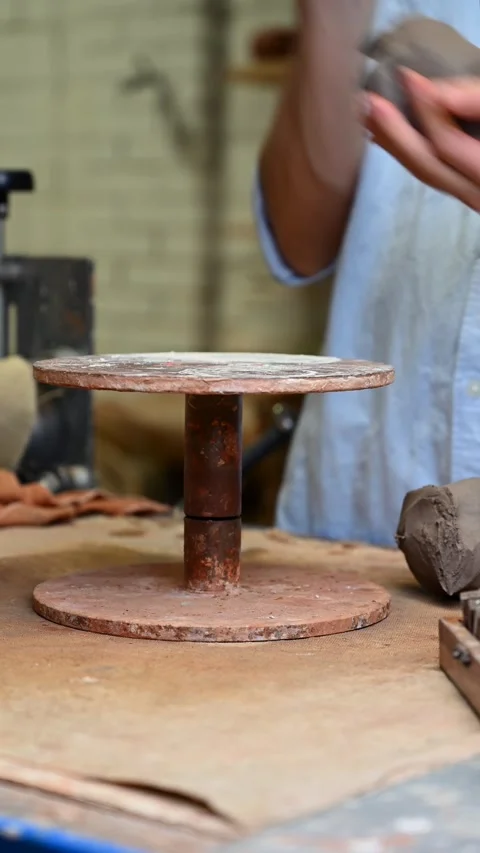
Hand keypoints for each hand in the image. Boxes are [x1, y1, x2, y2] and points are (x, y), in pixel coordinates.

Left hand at [362, 71, 479, 211]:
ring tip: (369, 117)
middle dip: (396, 134)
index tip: (408, 76)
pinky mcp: (472, 192)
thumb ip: (478, 101)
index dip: (428, 110)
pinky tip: (393, 136)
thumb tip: (435, 95)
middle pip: (431, 166)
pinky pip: (438, 175)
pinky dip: (414, 153)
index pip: (450, 146)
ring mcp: (478, 197)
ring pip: (430, 175)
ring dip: (397, 145)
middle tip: (367, 102)